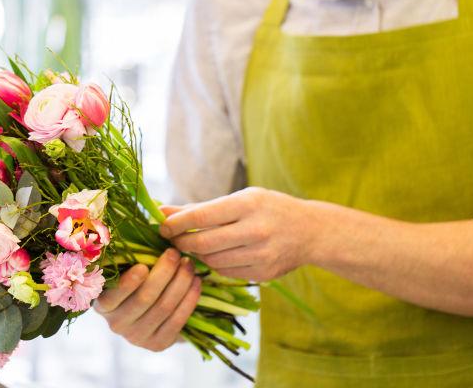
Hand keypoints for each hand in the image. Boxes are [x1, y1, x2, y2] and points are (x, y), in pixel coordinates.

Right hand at [94, 248, 200, 351]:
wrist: (152, 312)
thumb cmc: (138, 280)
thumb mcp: (128, 269)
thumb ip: (131, 256)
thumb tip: (148, 229)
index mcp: (103, 304)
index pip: (113, 297)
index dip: (128, 283)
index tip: (143, 266)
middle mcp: (117, 324)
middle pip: (144, 299)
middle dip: (163, 273)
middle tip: (175, 253)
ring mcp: (137, 337)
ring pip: (164, 307)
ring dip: (180, 283)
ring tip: (189, 264)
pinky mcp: (158, 344)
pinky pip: (177, 320)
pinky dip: (190, 299)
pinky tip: (197, 282)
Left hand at [160, 187, 313, 281]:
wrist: (311, 231)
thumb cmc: (269, 208)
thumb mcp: (241, 198)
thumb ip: (203, 208)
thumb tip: (163, 211)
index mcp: (248, 204)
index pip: (202, 216)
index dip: (177, 223)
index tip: (161, 225)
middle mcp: (255, 229)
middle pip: (203, 243)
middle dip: (180, 242)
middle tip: (170, 239)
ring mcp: (260, 254)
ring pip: (212, 261)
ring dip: (195, 255)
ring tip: (190, 245)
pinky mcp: (262, 273)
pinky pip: (225, 272)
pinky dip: (214, 264)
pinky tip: (214, 255)